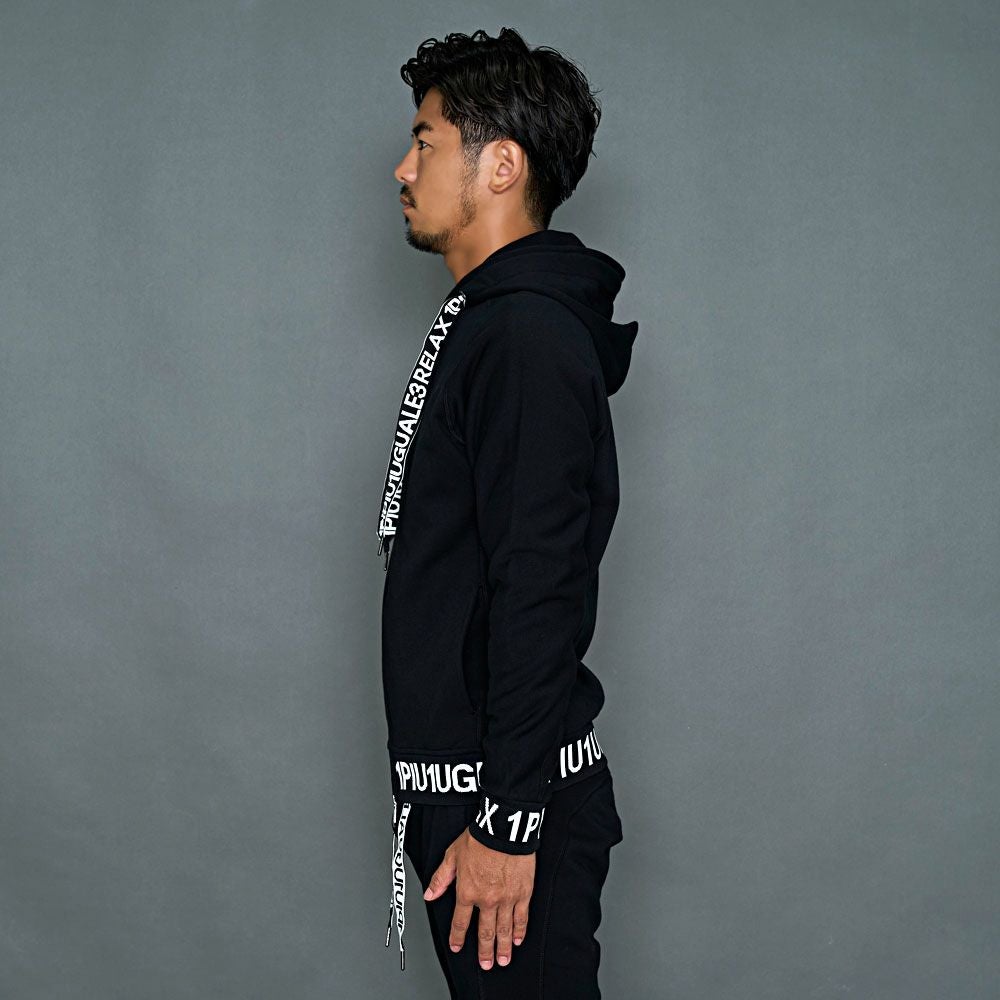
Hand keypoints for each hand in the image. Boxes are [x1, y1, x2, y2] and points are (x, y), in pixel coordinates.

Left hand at [423, 828, 535, 969]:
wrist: (503, 829)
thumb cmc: (478, 838)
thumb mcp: (452, 855)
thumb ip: (441, 878)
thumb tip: (430, 894)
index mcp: (467, 892)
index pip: (460, 922)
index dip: (458, 937)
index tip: (457, 947)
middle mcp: (486, 900)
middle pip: (485, 932)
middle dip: (485, 951)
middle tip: (486, 964)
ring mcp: (506, 899)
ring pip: (504, 929)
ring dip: (503, 947)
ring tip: (503, 960)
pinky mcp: (523, 893)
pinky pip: (521, 917)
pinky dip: (520, 930)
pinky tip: (518, 939)